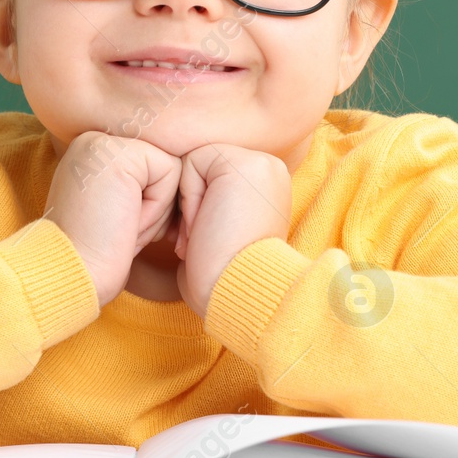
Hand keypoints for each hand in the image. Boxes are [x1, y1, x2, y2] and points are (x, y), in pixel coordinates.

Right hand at [43, 132, 181, 306]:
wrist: (69, 276)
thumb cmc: (95, 257)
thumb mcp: (117, 211)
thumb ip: (138, 185)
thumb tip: (181, 178)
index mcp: (92, 153)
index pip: (152, 166)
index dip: (152, 205)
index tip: (126, 231)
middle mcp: (95, 140)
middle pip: (163, 165)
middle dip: (157, 208)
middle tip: (123, 232)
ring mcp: (104, 142)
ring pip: (170, 168)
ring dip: (157, 210)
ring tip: (122, 228)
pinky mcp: (119, 153)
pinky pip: (170, 171)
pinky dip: (157, 207)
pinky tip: (128, 223)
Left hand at [174, 143, 292, 316]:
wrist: (239, 294)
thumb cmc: (224, 277)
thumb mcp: (223, 231)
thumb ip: (214, 202)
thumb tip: (189, 194)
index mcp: (268, 186)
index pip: (211, 176)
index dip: (196, 208)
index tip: (204, 243)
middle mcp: (269, 170)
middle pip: (202, 167)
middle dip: (191, 205)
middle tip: (201, 241)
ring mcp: (260, 163)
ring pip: (194, 164)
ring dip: (189, 205)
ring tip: (203, 236)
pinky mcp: (243, 163)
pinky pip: (191, 163)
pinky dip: (188, 198)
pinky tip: (204, 225)